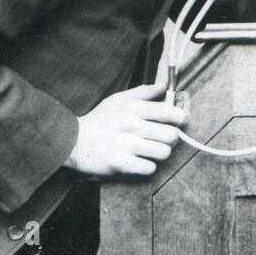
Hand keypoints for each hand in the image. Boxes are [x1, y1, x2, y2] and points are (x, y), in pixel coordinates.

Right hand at [66, 83, 188, 177]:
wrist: (74, 140)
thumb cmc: (101, 120)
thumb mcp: (119, 99)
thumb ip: (144, 92)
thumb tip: (164, 85)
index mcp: (133, 108)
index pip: (168, 111)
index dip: (181, 116)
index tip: (181, 120)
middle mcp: (131, 125)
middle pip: (171, 135)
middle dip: (172, 138)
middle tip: (164, 138)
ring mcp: (126, 145)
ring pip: (163, 152)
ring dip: (161, 153)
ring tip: (152, 150)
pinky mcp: (121, 163)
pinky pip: (149, 168)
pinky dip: (148, 166)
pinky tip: (141, 161)